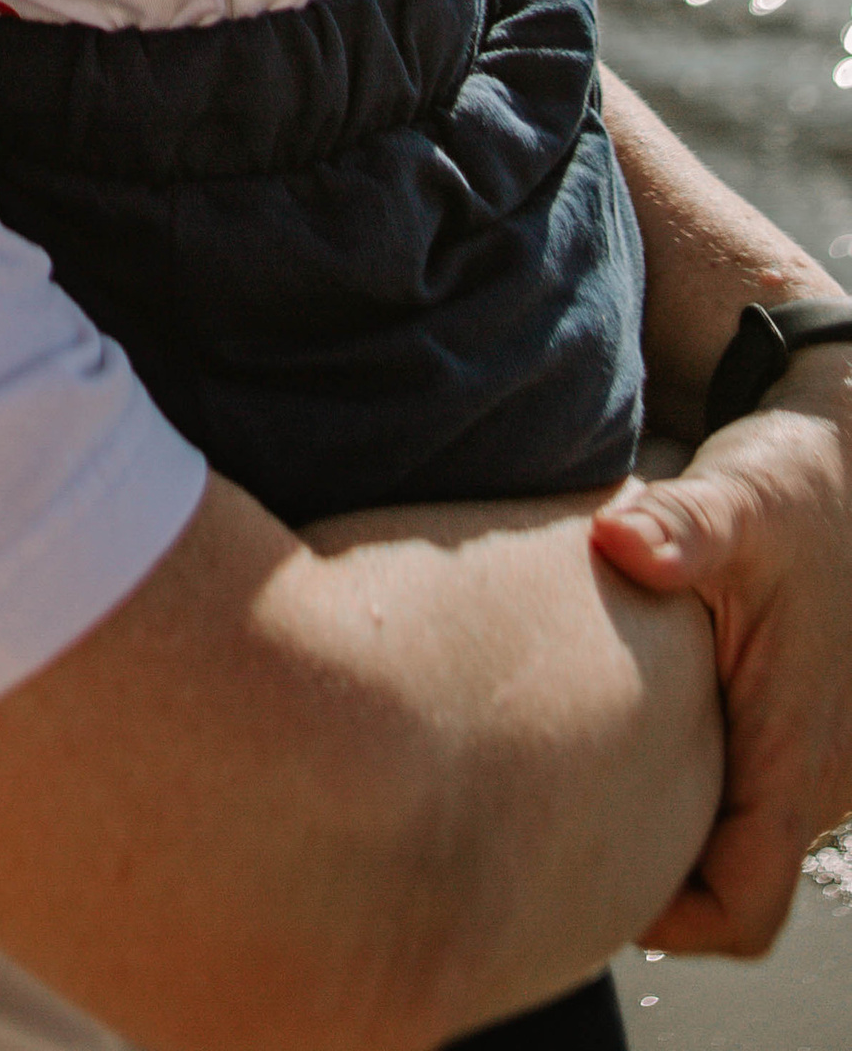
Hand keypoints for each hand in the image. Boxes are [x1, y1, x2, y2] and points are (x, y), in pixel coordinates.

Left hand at [590, 349, 851, 953]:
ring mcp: (822, 757)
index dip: (671, 919)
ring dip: (678, 817)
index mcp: (799, 754)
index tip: (589, 878)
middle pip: (735, 883)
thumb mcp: (738, 497)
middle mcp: (822, 775)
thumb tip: (620, 541)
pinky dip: (699, 780)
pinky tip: (635, 723)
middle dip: (657, 871)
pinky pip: (751, 790)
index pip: (744, 906)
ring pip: (742, 836)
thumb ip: (681, 527)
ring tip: (589, 765)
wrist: (848, 461)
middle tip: (558, 817)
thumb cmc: (795, 485)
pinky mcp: (808, 727)